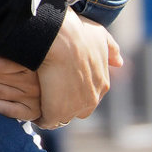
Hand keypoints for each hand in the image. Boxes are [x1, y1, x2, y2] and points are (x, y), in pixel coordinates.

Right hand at [35, 8, 121, 128]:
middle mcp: (92, 98)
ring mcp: (74, 107)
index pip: (89, 93)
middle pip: (78, 107)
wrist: (58, 36)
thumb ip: (111, 49)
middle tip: (49, 88)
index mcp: (102, 83)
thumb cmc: (76, 31)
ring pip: (62, 115)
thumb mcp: (99, 36)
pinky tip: (32, 108)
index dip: (74, 88)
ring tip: (37, 99)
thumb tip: (119, 62)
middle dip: (66, 101)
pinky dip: (40, 117)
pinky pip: (47, 120)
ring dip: (52, 109)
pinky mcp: (56, 111)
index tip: (61, 80)